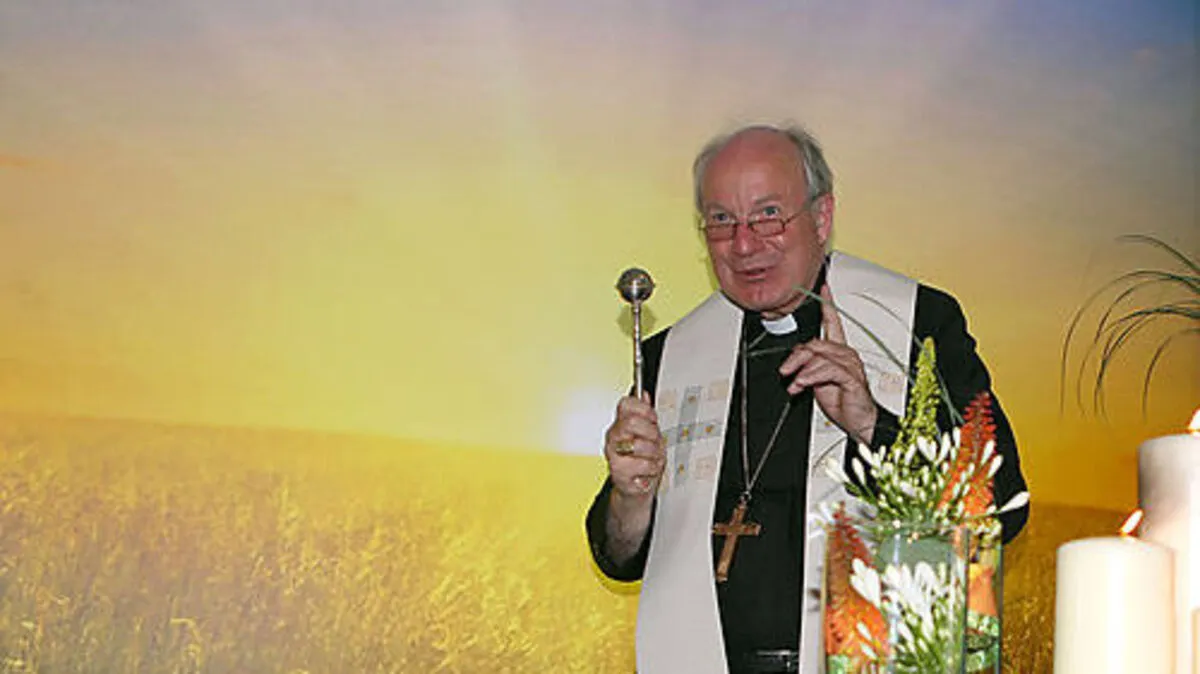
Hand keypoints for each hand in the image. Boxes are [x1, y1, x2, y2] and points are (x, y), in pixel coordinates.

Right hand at [603, 393, 665, 497]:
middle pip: (631, 421)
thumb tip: (644, 394)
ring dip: (654, 453)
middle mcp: (613, 437)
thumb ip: (646, 414)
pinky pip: (643, 465)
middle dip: (651, 432)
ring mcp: (613, 455)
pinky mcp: (618, 473)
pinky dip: (651, 470)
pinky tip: (647, 471)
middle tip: (655, 442)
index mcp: (620, 423)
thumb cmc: (643, 460)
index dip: (645, 409)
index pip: (626, 403)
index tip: (653, 419)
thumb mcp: (648, 434)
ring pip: (639, 445)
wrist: (635, 489)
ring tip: (652, 459)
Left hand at [778, 284, 877, 444]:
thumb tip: (796, 357)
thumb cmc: (842, 402)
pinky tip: (802, 384)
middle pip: (815, 343)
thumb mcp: (817, 381)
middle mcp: (846, 354)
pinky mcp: (852, 378)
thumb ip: (808, 365)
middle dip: (795, 358)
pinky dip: (811, 376)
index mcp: (839, 352)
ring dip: (802, 371)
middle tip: (785, 372)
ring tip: (795, 385)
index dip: (828, 304)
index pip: (833, 322)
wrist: (859, 422)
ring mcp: (851, 366)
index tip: (823, 288)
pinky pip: (827, 370)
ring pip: (819, 356)